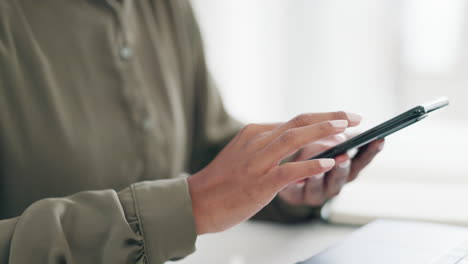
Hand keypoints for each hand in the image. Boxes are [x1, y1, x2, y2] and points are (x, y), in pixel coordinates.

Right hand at [188, 112, 360, 234]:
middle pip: (299, 122)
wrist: (197, 201)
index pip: (294, 121)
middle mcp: (257, 141)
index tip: (342, 118)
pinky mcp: (258, 183)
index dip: (322, 118)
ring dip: (323, 133)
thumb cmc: (222, 181)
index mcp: (255, 133)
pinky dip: (310, 165)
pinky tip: (328, 163)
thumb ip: (267, 147)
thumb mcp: (244, 154)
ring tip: (346, 132)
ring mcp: (257, 162)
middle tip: (355, 117)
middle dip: (330, 117)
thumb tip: (295, 143)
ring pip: (294, 139)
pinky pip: (288, 170)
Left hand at [278, 132, 384, 206]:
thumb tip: (353, 120)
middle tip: (344, 157)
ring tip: (317, 169)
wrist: (285, 173)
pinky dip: (299, 185)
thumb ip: (339, 135)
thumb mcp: (328, 142)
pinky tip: (298, 179)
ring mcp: (316, 192)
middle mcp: (334, 182)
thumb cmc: (311, 153)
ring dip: (320, 177)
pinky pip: (298, 191)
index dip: (371, 151)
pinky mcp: (295, 195)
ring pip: (320, 187)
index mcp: (345, 168)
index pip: (362, 159)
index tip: (379, 139)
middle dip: (343, 167)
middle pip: (343, 177)